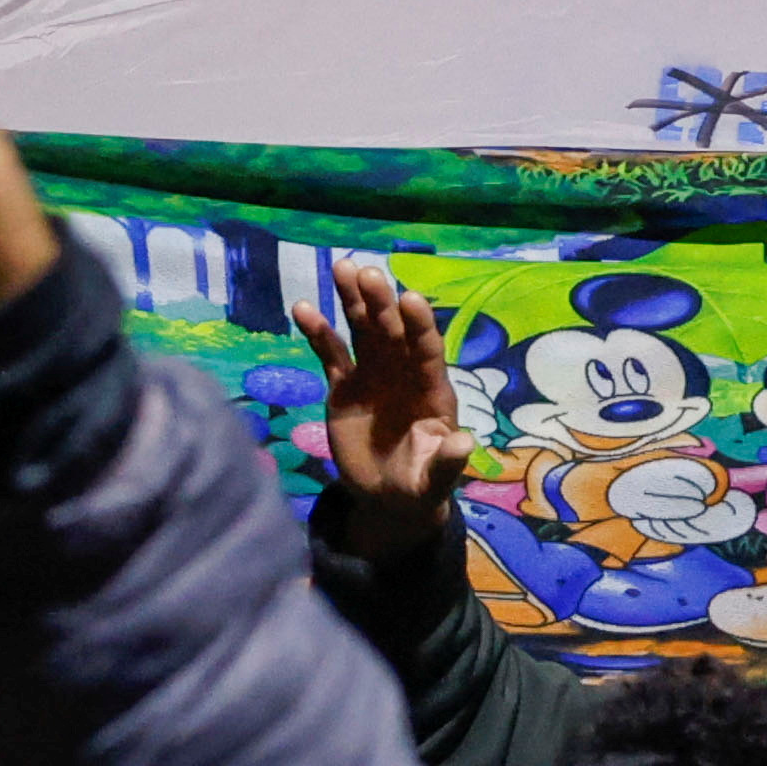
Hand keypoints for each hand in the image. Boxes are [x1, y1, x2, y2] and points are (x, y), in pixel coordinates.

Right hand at [296, 256, 473, 549]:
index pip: (426, 351)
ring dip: (353, 300)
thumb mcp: (434, 481)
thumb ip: (447, 462)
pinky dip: (318, 331)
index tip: (408, 299)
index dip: (419, 326)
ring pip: (363, 330)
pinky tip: (303, 308)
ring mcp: (373, 375)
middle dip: (380, 302)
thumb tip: (463, 443)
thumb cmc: (418, 486)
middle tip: (365, 272)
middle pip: (392, 331)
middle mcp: (403, 373)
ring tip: (341, 268)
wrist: (388, 497)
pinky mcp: (345, 385)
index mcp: (431, 390)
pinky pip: (331, 353)